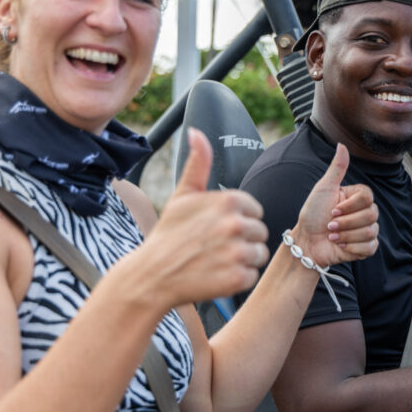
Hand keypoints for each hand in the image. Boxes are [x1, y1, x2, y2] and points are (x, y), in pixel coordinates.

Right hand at [138, 128, 269, 306]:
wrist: (152, 276)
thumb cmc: (168, 234)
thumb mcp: (183, 195)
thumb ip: (198, 163)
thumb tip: (197, 132)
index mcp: (228, 200)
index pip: (254, 210)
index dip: (237, 220)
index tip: (215, 228)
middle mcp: (235, 224)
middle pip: (259, 232)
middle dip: (242, 240)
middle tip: (214, 246)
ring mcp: (237, 252)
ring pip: (258, 254)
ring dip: (242, 260)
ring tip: (216, 260)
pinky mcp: (237, 278)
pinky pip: (252, 276)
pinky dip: (237, 279)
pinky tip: (216, 275)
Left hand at [288, 143, 378, 268]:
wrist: (307, 241)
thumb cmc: (313, 214)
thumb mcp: (324, 188)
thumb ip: (337, 168)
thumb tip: (342, 145)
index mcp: (357, 197)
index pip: (368, 197)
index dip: (349, 206)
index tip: (333, 209)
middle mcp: (365, 212)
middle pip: (371, 215)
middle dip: (345, 222)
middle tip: (330, 225)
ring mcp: (366, 230)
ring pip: (370, 231)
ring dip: (346, 235)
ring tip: (332, 236)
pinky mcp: (366, 247)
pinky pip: (370, 247)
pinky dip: (352, 247)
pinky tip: (340, 246)